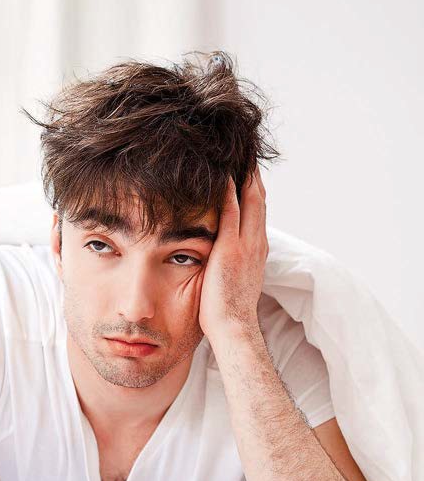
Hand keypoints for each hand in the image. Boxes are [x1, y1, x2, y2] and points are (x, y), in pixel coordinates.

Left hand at [198, 163, 267, 337]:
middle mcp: (257, 243)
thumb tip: (223, 258)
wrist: (234, 328)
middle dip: (252, 175)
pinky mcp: (230, 249)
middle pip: (258, 200)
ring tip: (236, 154)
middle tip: (244, 152)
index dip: (254, 190)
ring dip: (244, 176)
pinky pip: (230, 212)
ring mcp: (246, 245)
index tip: (248, 172)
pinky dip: (228, 192)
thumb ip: (233, 264)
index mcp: (258, 251)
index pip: (258, 213)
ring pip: (250, 200)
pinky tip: (223, 175)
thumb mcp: (235, 281)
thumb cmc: (229, 312)